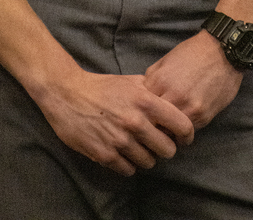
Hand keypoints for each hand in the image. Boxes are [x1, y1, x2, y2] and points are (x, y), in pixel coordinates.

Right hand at [34, 69, 194, 176]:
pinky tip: (122, 152)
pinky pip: (128, 170)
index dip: (186, 134)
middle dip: (164, 147)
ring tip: (136, 146)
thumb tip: (173, 101)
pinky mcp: (105, 155)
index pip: (182, 125)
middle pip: (168, 150)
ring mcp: (120, 141)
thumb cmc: (101, 86)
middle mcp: (136, 122)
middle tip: (156, 143)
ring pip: (149, 163)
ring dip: (145, 157)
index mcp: (145, 101)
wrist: (67, 94)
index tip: (182, 137)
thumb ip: (153, 92)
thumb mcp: (130, 81)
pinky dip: (127, 164)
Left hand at [143, 31, 242, 128]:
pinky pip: (188, 131)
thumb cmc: (192, 53)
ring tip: (169, 125)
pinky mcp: (204, 117)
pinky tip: (183, 122)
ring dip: (168, 130)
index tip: (144, 112)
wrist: (222, 52)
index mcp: (160, 82)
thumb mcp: (166, 60)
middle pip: (154, 123)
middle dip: (153, 123)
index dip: (142, 110)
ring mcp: (189, 109)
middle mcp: (173, 98)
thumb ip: (152, 78)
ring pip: (170, 132)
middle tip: (155, 123)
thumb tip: (144, 94)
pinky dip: (183, 130)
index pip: (142, 107)